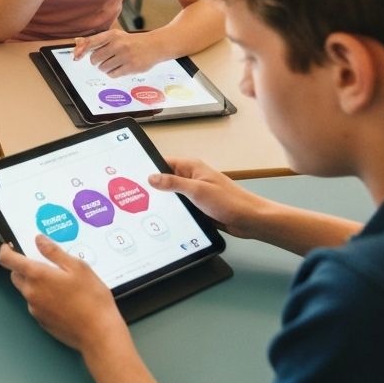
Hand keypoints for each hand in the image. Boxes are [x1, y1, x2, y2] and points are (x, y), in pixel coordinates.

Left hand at [0, 236, 124, 351]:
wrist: (99, 334)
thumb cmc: (91, 300)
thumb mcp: (77, 267)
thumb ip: (54, 252)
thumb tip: (39, 240)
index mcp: (37, 276)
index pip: (7, 259)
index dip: (6, 250)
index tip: (9, 246)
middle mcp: (31, 293)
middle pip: (16, 275)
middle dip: (24, 267)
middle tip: (45, 263)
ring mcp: (35, 309)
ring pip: (28, 290)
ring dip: (36, 284)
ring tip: (62, 283)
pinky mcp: (42, 322)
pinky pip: (37, 304)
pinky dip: (44, 298)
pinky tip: (64, 299)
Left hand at [72, 27, 157, 75]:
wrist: (155, 45)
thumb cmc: (132, 41)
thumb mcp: (115, 36)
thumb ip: (96, 40)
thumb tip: (76, 42)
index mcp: (112, 35)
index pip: (91, 42)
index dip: (81, 50)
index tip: (76, 57)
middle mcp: (118, 44)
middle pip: (95, 58)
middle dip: (97, 61)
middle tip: (105, 59)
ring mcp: (125, 56)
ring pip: (103, 68)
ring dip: (105, 68)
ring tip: (115, 62)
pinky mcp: (131, 67)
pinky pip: (112, 74)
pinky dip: (112, 73)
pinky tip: (119, 67)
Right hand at [147, 157, 264, 238]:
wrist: (250, 220)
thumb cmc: (231, 201)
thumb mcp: (197, 190)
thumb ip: (173, 183)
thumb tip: (152, 177)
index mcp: (191, 167)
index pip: (162, 162)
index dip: (148, 168)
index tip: (133, 176)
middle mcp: (191, 177)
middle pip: (164, 179)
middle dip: (152, 187)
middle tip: (136, 195)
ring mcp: (193, 192)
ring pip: (170, 194)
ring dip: (163, 201)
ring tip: (146, 207)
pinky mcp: (196, 205)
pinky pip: (178, 205)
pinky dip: (172, 210)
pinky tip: (163, 217)